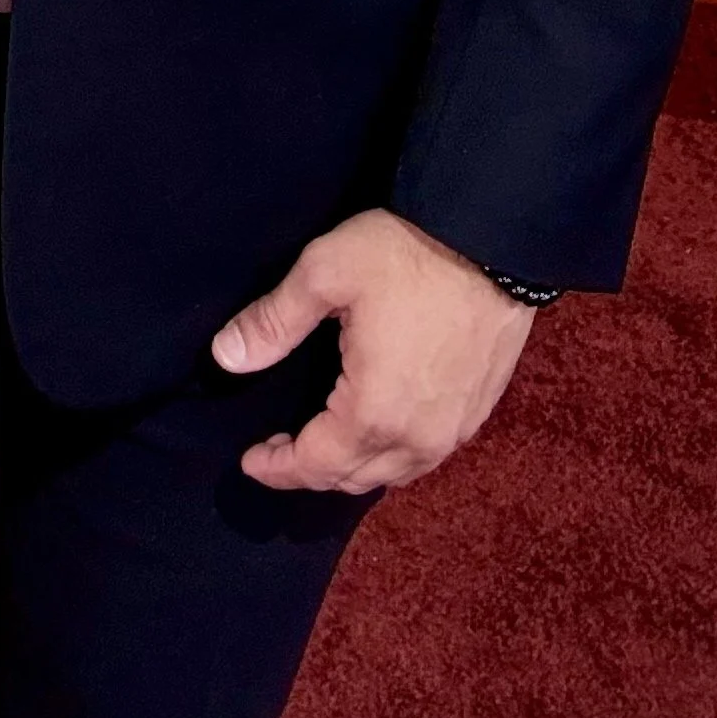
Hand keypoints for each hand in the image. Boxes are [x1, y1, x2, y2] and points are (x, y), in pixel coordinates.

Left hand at [211, 208, 538, 493]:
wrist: (493, 239)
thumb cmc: (405, 254)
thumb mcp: (325, 274)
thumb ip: (273, 322)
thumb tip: (224, 358)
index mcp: (373, 412)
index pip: (316, 465)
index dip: (278, 469)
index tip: (251, 460)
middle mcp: (417, 438)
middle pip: (354, 478)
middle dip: (311, 471)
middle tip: (278, 450)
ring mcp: (454, 429)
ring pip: (393, 474)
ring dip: (353, 467)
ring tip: (322, 443)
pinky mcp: (477, 411)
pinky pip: (425, 456)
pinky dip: (392, 456)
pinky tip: (376, 430)